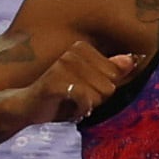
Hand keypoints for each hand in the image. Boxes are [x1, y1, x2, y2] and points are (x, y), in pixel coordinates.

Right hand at [5, 43, 136, 128]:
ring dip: (88, 106)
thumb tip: (131, 60)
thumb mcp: (91, 83)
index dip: (104, 89)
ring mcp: (62, 66)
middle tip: (77, 97)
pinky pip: (86, 98)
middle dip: (98, 98)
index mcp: (82, 49)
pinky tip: (69, 108)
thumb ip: (111, 71)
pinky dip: (81, 109)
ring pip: (101, 94)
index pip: (117, 74)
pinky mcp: (54, 82)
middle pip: (110, 85)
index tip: (85, 89)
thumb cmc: (62, 95)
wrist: (27, 106)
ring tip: (70, 102)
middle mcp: (72, 53)